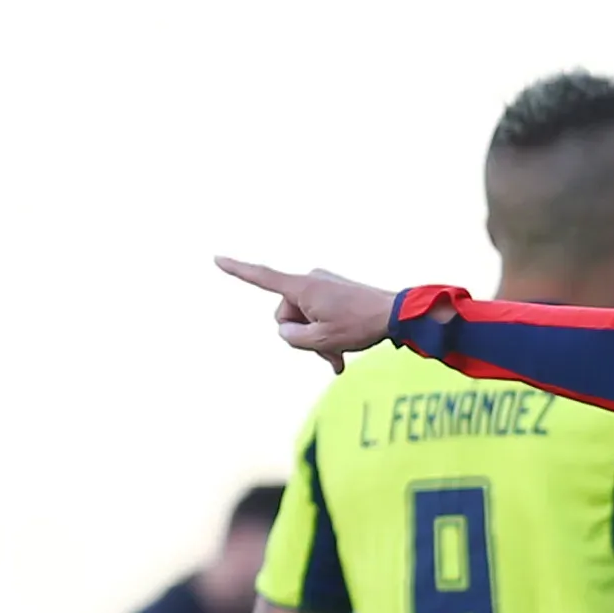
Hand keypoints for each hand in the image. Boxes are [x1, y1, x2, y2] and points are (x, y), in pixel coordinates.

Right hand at [216, 258, 394, 372]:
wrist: (396, 314)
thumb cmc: (360, 325)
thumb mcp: (321, 340)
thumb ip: (292, 337)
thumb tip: (287, 329)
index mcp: (302, 288)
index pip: (262, 277)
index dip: (238, 270)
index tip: (217, 258)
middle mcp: (309, 280)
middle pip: (286, 314)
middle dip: (302, 336)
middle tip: (328, 354)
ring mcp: (322, 284)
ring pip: (305, 318)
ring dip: (317, 339)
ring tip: (339, 354)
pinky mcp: (334, 290)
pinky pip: (319, 313)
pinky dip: (326, 332)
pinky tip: (341, 352)